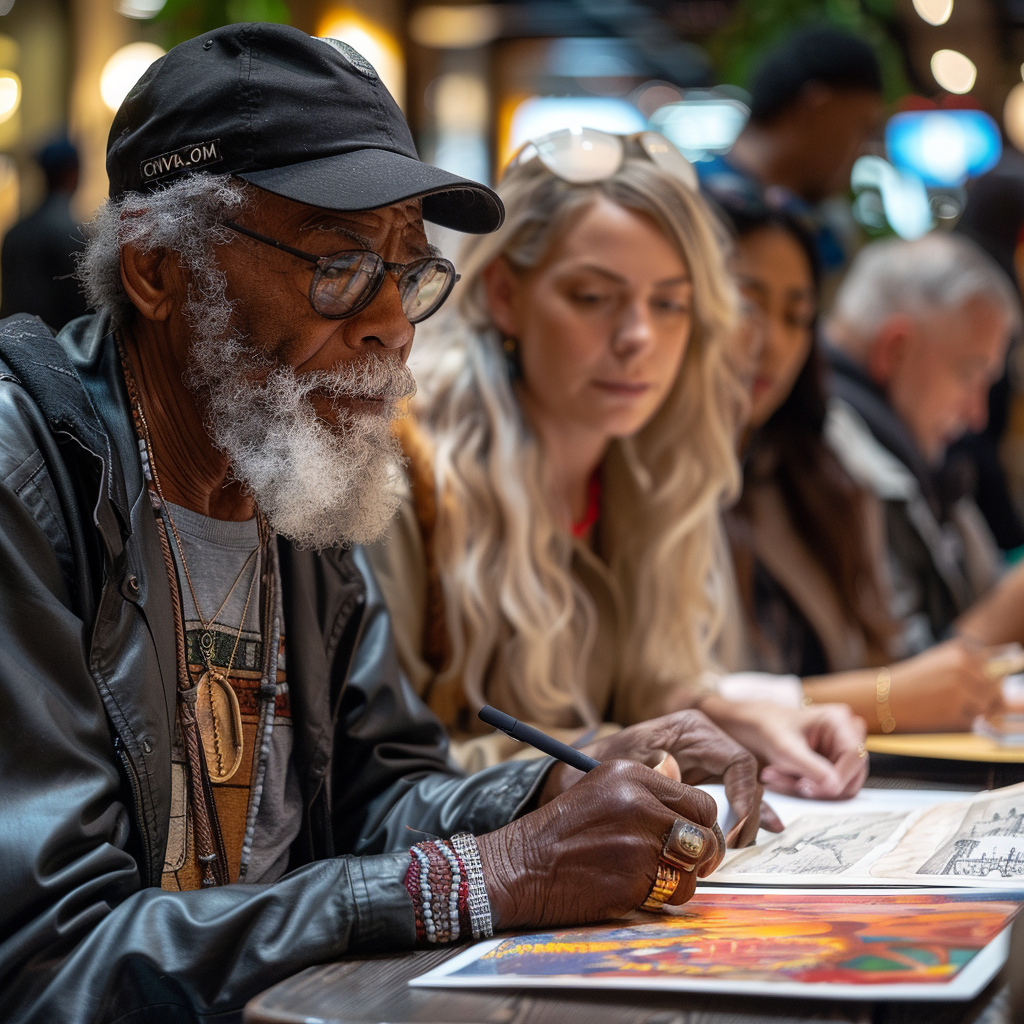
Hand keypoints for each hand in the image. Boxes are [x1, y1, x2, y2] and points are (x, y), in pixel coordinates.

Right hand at [477, 760, 722, 930]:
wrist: (520, 865)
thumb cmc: (561, 833)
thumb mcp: (602, 790)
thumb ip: (648, 794)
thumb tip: (697, 813)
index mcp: (632, 776)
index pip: (699, 801)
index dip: (701, 826)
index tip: (693, 841)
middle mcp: (639, 803)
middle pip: (704, 833)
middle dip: (700, 854)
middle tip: (683, 865)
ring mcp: (638, 841)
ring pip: (693, 867)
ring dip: (679, 879)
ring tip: (648, 877)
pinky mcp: (633, 877)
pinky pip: (675, 893)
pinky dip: (661, 898)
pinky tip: (633, 889)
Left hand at [537, 709, 772, 842]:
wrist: (577, 773)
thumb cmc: (599, 765)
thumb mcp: (626, 766)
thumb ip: (654, 771)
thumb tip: (679, 778)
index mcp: (691, 729)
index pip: (738, 761)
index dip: (743, 796)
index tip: (732, 829)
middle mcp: (704, 742)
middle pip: (745, 778)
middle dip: (746, 814)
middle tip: (732, 846)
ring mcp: (704, 761)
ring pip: (742, 789)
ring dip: (746, 819)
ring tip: (738, 846)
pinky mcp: (700, 780)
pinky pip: (731, 795)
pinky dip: (745, 813)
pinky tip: (766, 828)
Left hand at [698, 694, 866, 799]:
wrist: (755, 729)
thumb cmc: (769, 730)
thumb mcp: (786, 749)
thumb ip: (812, 768)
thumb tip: (835, 787)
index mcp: (839, 720)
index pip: (854, 757)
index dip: (837, 778)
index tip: (809, 789)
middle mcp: (847, 734)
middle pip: (851, 775)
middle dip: (819, 785)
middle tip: (791, 785)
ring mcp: (843, 751)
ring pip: (841, 785)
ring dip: (810, 789)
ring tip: (777, 778)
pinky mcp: (836, 766)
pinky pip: (830, 788)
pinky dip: (807, 789)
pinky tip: (782, 779)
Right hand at [886, 640, 1002, 730]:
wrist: (884, 696)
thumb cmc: (910, 680)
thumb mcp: (939, 662)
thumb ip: (969, 666)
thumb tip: (1000, 681)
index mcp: (959, 652)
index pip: (993, 667)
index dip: (987, 680)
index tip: (977, 686)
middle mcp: (961, 667)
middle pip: (994, 687)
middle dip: (985, 697)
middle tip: (962, 700)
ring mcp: (959, 690)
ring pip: (987, 706)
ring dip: (975, 710)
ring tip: (951, 707)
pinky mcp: (953, 711)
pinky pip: (974, 720)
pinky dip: (964, 721)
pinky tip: (944, 714)